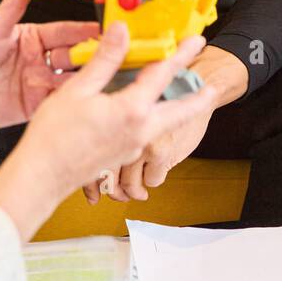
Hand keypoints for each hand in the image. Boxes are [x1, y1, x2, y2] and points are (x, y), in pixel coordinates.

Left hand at [0, 0, 97, 142]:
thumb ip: (14, 2)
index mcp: (31, 37)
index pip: (65, 31)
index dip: (85, 30)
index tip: (105, 26)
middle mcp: (38, 59)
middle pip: (73, 55)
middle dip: (92, 54)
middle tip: (115, 52)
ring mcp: (38, 83)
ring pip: (70, 78)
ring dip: (87, 77)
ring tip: (106, 75)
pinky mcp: (35, 105)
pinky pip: (59, 101)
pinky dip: (74, 99)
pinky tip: (89, 97)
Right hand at [0, 24, 221, 239]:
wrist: (42, 176)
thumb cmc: (54, 136)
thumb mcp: (78, 90)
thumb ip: (105, 60)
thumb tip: (121, 31)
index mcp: (132, 111)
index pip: (163, 75)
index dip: (181, 54)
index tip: (196, 41)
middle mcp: (140, 131)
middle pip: (179, 112)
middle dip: (197, 99)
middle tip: (212, 89)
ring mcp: (133, 147)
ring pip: (162, 124)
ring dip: (174, 109)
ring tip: (180, 97)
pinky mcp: (122, 156)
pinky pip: (143, 134)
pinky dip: (149, 120)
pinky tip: (136, 113)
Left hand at [88, 104, 213, 203]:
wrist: (190, 85)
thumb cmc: (158, 94)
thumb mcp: (126, 105)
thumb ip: (112, 131)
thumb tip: (99, 157)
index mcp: (108, 123)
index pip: (93, 160)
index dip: (91, 183)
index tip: (94, 193)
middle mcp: (121, 135)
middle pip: (108, 176)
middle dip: (113, 191)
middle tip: (118, 195)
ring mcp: (140, 146)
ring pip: (130, 183)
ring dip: (133, 191)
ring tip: (137, 192)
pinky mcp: (161, 153)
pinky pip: (152, 179)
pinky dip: (152, 180)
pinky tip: (153, 175)